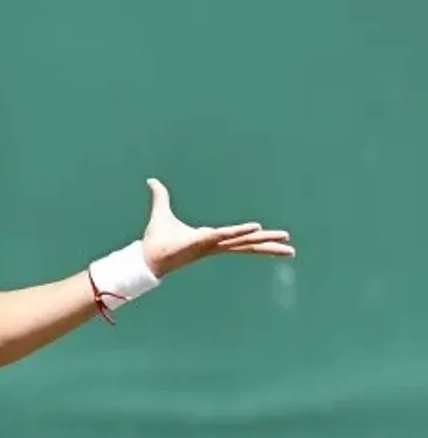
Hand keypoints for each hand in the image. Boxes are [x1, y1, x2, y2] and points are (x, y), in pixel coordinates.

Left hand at [140, 178, 294, 276]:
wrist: (146, 256)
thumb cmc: (155, 240)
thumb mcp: (161, 212)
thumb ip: (160, 196)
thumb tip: (151, 181)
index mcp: (210, 237)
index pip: (238, 237)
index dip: (253, 236)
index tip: (268, 234)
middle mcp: (214, 243)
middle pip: (247, 243)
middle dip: (268, 245)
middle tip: (291, 249)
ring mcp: (210, 244)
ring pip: (243, 241)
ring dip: (263, 240)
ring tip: (285, 240)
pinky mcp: (202, 243)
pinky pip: (225, 235)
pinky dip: (240, 231)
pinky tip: (256, 228)